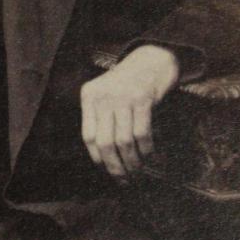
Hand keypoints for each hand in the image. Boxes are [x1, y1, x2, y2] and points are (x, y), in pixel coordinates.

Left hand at [80, 45, 178, 177]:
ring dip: (133, 162)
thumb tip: (104, 157)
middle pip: (105, 142)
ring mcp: (123, 97)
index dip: (97, 158)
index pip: (88, 136)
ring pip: (124, 141)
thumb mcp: (105, 94)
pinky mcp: (142, 98)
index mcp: (89, 96)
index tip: (107, 171)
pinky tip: (150, 156)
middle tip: (124, 180)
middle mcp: (103, 96)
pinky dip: (147, 150)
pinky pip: (142, 133)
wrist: (151, 59)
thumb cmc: (128, 83)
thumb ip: (101, 118)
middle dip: (115, 166)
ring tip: (138, 172)